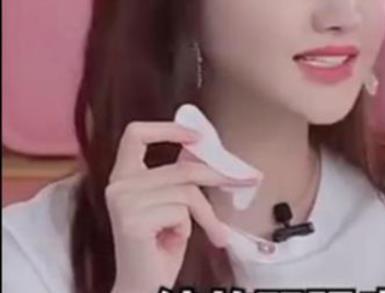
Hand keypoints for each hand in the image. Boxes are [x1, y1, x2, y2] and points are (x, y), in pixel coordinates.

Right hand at [106, 121, 258, 292]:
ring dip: (204, 215)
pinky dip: (187, 228)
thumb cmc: (160, 247)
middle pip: (181, 169)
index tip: (197, 135)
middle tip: (244, 181)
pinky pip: (181, 212)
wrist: (143, 287)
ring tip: (209, 232)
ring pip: (186, 192)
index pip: (136, 134)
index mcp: (124, 176)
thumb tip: (208, 152)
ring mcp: (123, 202)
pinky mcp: (133, 221)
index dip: (168, 129)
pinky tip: (173, 242)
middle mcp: (118, 185)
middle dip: (217, 176)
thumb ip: (179, 178)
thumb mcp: (171, 203)